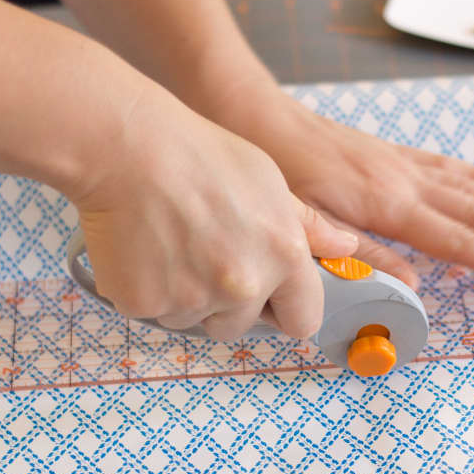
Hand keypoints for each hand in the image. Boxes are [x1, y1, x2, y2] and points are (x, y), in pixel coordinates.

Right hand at [69, 86, 357, 339]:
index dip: (286, 309)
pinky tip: (144, 249)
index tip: (272, 300)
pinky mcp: (145, 304)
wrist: (128, 149)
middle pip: (242, 325)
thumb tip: (345, 246)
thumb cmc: (198, 155)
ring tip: (173, 244)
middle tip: (206, 255)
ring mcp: (192, 299)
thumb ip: (309, 225)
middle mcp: (243, 285)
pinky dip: (148, 291)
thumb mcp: (269, 181)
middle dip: (228, 303)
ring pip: (195, 320)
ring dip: (187, 298)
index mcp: (283, 256)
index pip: (303, 320)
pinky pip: (154, 313)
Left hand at [210, 84, 473, 288]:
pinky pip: (447, 167)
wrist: (258, 117)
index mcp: (388, 206)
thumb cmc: (279, 173)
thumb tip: (411, 284)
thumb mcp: (308, 221)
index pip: (458, 240)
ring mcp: (402, 165)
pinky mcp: (393, 155)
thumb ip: (360, 252)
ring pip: (471, 189)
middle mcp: (406, 183)